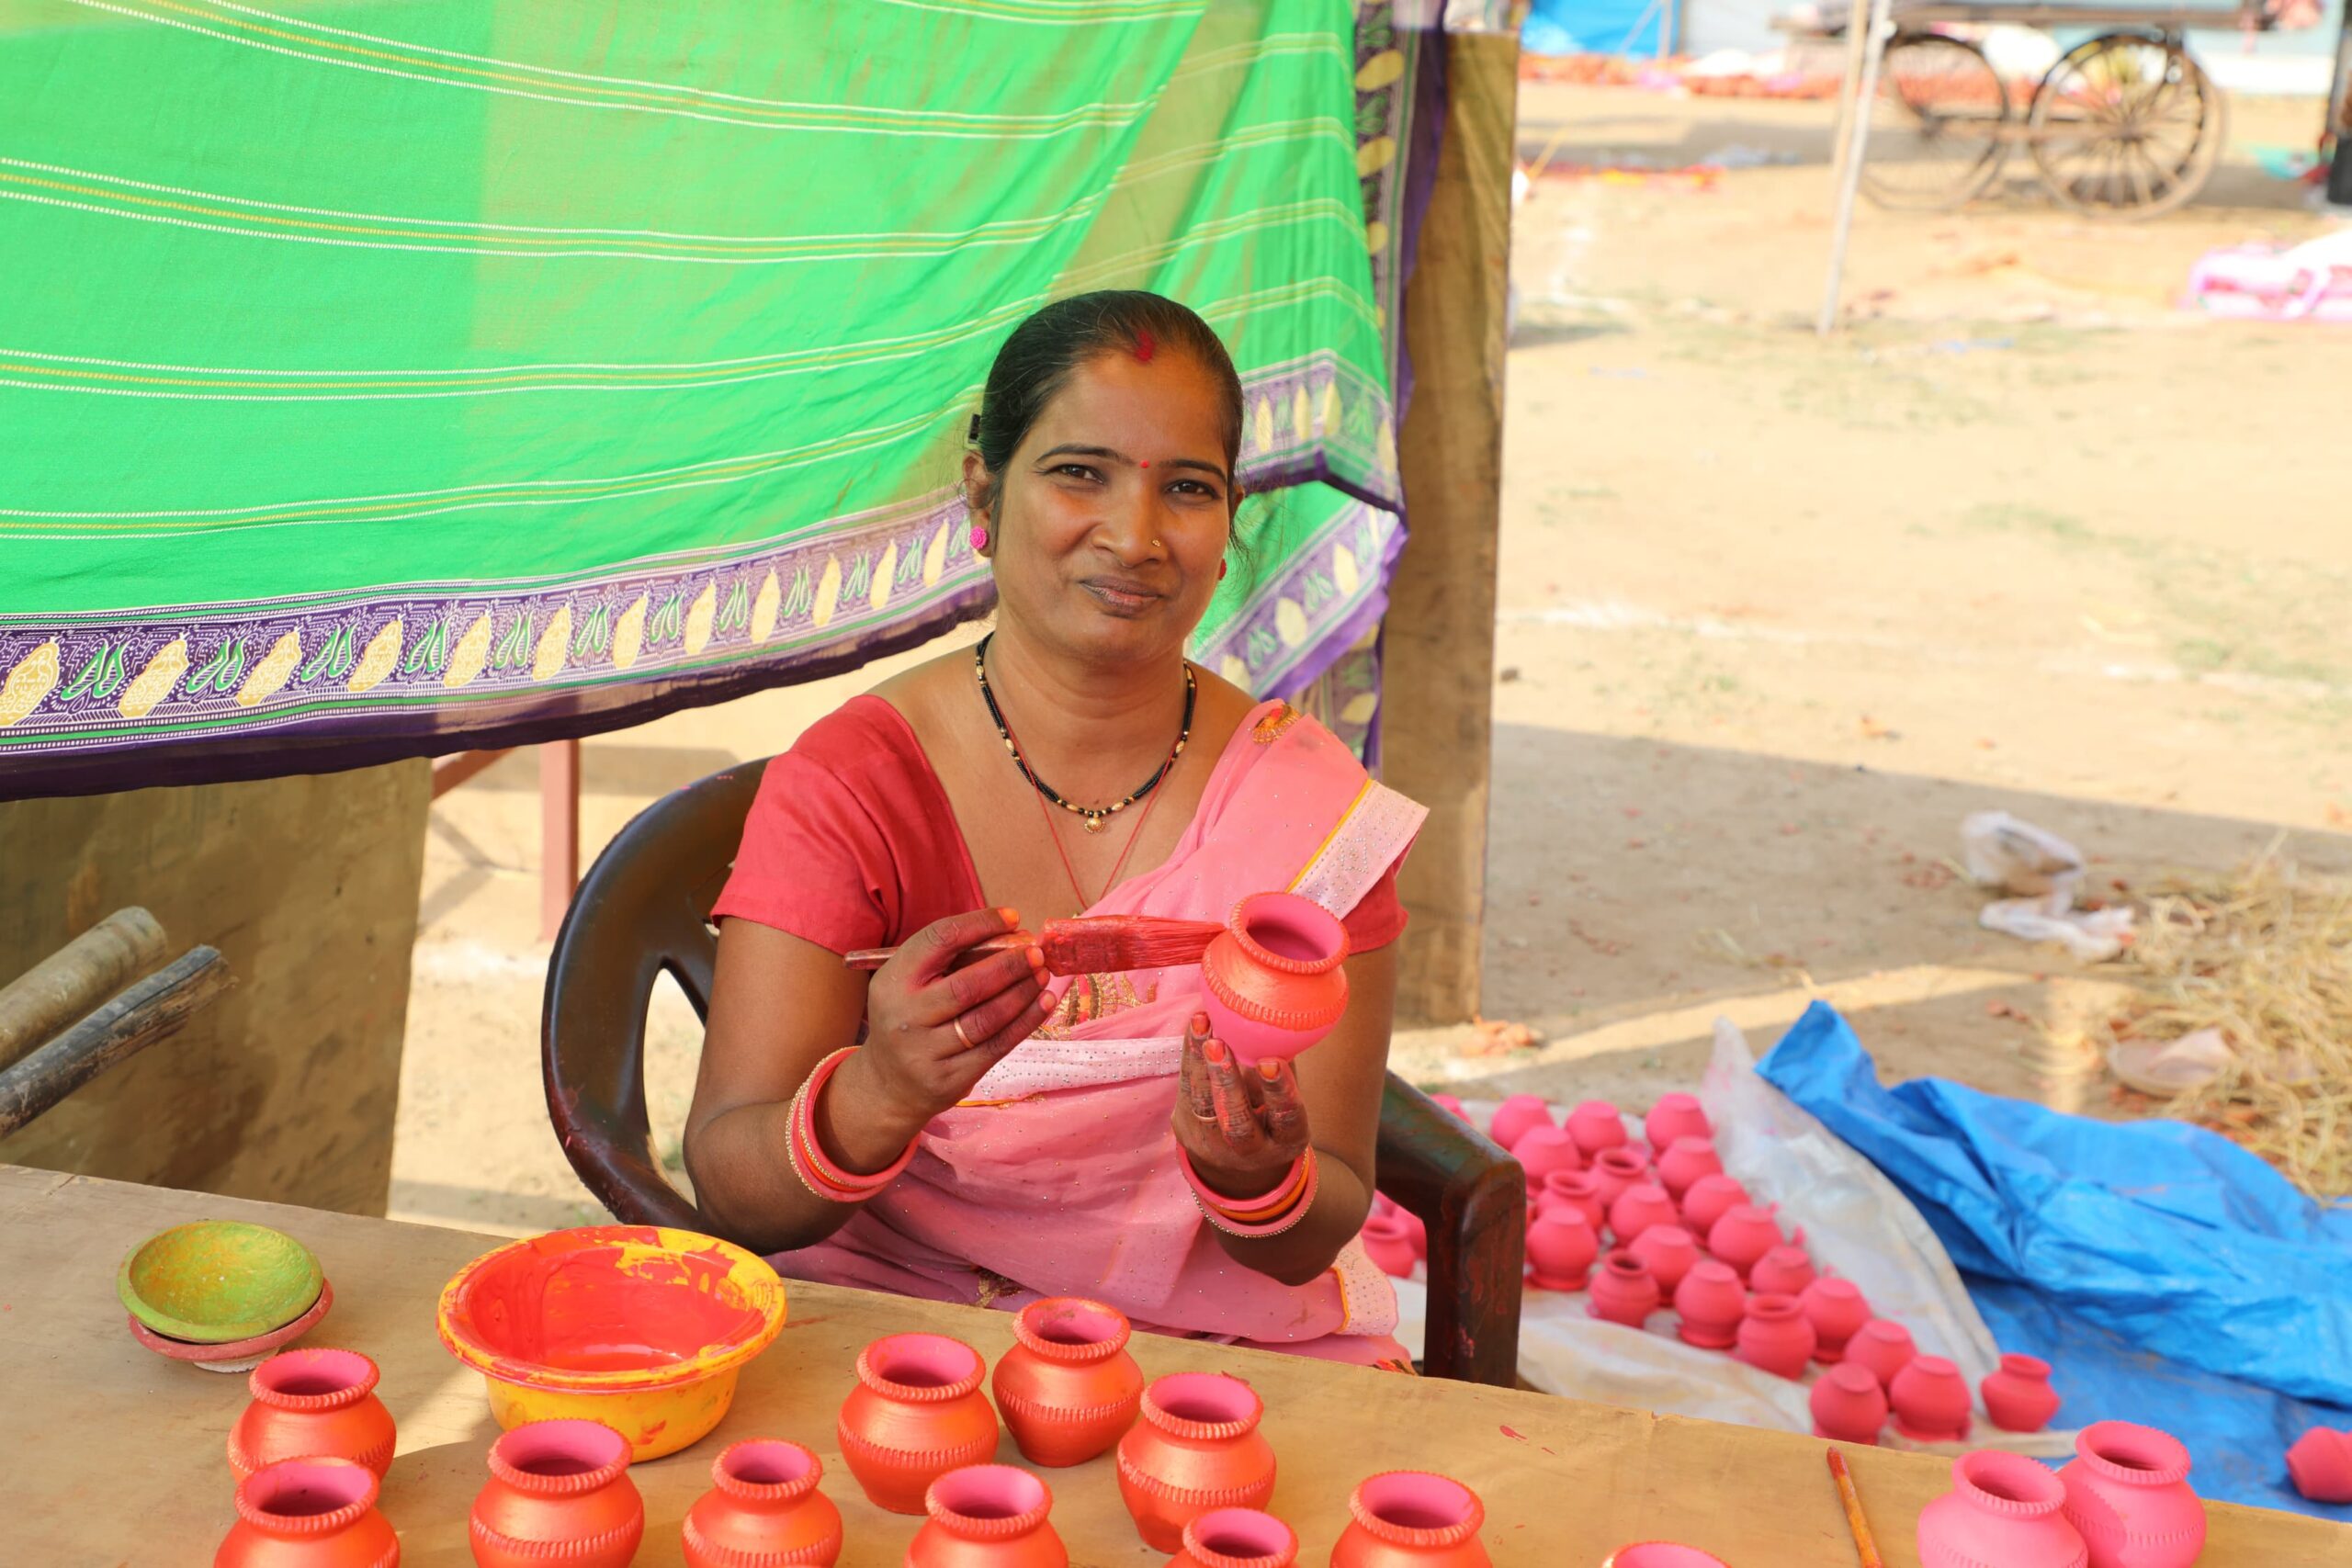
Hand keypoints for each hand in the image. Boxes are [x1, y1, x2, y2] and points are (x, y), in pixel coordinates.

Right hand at [859, 907, 1051, 1123]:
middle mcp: (905, 1016)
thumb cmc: (911, 1019)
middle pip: (966, 985)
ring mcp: (925, 1052)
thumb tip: (1014, 937)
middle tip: (1037, 952)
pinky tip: (1043, 1003)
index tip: (1012, 918)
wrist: (889, 1085)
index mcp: (893, 980)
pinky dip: (1025, 1022)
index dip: (979, 924)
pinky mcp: (948, 1079)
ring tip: (1043, 975)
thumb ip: (951, 961)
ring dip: (1022, 993)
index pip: (939, 940)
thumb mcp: (911, 984)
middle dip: (1008, 965)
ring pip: (985, 1019)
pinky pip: (995, 1047)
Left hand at [1172, 1012, 1310, 1198]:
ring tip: (1202, 1022)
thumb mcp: (1284, 1095)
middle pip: (1237, 1124)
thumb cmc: (1271, 1109)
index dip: (1279, 1092)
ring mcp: (1213, 1145)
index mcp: (1286, 1142)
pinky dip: (1190, 1057)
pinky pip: (1186, 1092)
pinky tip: (1196, 1027)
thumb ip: (1282, 1066)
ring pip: (1203, 1105)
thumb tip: (1280, 1016)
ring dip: (1200, 1061)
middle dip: (1227, 1083)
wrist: (1236, 1153)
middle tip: (1219, 1044)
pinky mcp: (1186, 1131)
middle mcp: (1251, 1152)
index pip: (1286, 1120)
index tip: (1269, 1062)